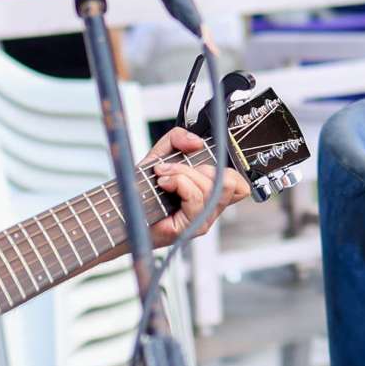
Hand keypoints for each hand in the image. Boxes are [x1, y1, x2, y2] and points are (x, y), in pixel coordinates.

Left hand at [143, 126, 249, 245]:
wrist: (123, 210)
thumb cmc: (144, 189)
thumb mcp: (162, 154)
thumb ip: (179, 139)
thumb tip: (197, 142)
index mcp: (212, 193)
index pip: (241, 185)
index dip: (230, 170)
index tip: (203, 162)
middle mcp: (212, 208)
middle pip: (229, 182)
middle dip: (200, 167)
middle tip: (175, 168)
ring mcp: (204, 220)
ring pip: (210, 187)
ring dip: (182, 173)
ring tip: (163, 175)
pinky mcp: (192, 227)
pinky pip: (195, 196)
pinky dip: (178, 182)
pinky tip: (164, 183)